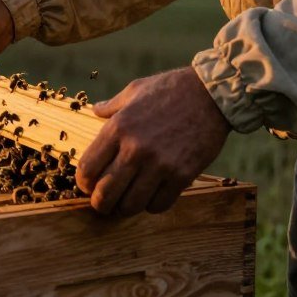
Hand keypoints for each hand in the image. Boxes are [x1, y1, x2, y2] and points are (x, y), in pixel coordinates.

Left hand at [77, 67, 230, 215]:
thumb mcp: (135, 90)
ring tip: (127, 203)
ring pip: (131, 205)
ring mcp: (160, 164)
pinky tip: (152, 196)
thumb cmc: (171, 89)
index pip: (88, 168)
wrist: (212, 93)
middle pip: (105, 193)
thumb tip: (96, 110)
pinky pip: (159, 205)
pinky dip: (152, 206)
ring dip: (126, 208)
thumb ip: (112, 106)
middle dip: (100, 203)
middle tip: (103, 204)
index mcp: (118, 127)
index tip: (88, 185)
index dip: (83, 183)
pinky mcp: (182, 174)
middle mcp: (135, 149)